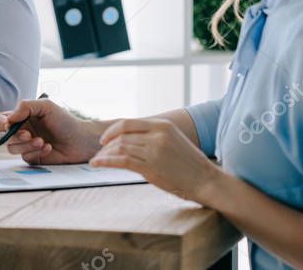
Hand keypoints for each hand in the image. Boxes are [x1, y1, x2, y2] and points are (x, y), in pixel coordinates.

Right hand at [0, 99, 102, 164]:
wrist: (80, 140)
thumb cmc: (65, 121)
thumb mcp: (46, 106)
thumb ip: (25, 106)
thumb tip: (9, 119)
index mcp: (22, 117)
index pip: (0, 120)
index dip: (1, 124)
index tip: (9, 125)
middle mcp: (22, 131)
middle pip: (4, 136)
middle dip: (16, 136)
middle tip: (29, 134)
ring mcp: (26, 146)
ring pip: (12, 148)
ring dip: (26, 145)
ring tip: (42, 141)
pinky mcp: (33, 158)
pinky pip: (25, 157)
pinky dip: (36, 152)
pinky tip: (48, 148)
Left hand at [91, 118, 218, 203]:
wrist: (205, 180)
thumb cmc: (189, 163)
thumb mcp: (172, 139)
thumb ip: (153, 136)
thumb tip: (128, 139)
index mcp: (162, 125)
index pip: (128, 123)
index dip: (112, 130)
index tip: (104, 140)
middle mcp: (157, 135)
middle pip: (122, 136)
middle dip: (106, 145)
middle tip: (99, 153)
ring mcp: (154, 150)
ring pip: (120, 147)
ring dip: (104, 154)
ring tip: (96, 161)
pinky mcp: (151, 167)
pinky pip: (122, 160)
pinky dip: (106, 161)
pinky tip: (97, 164)